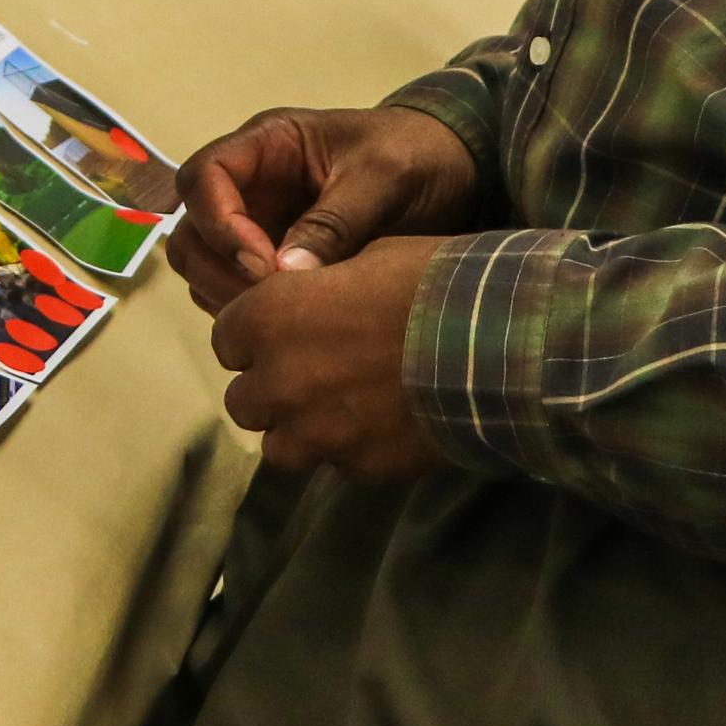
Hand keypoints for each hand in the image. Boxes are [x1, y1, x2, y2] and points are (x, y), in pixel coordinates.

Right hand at [168, 102, 477, 312]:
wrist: (455, 170)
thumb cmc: (418, 155)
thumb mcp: (384, 177)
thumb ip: (335, 221)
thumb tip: (285, 273)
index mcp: (268, 145)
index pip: (203, 177)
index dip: (219, 223)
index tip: (263, 264)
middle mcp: (251, 185)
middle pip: (191, 229)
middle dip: (218, 269)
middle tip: (269, 303)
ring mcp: (259, 224)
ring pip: (205, 265)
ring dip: (228, 296)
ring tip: (280, 320)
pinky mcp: (274, 260)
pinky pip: (236, 290)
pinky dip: (249, 310)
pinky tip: (291, 325)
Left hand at [213, 235, 447, 479]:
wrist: (499, 342)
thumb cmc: (432, 281)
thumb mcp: (368, 258)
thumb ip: (319, 289)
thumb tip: (308, 298)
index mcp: (269, 319)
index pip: (226, 339)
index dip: (253, 334)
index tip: (283, 329)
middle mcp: (280, 381)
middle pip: (243, 400)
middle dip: (270, 387)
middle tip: (313, 371)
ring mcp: (318, 433)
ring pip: (279, 446)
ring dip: (299, 429)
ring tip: (339, 411)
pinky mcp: (360, 468)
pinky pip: (337, 465)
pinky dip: (351, 450)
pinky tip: (386, 427)